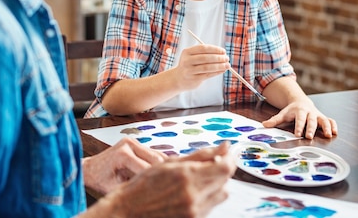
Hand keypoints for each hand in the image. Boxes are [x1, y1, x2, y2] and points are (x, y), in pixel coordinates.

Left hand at [82, 137, 166, 194]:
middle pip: (157, 159)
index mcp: (123, 154)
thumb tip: (150, 195)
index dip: (157, 182)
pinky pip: (153, 154)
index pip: (147, 169)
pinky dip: (160, 164)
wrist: (90, 168)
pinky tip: (165, 176)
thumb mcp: (115, 189)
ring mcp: (133, 142)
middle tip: (171, 187)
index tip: (166, 192)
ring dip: (165, 168)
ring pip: (158, 155)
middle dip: (164, 174)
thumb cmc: (99, 179)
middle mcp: (129, 144)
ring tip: (170, 182)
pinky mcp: (137, 144)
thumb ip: (133, 189)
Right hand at [94, 142, 235, 217]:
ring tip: (198, 178)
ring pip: (221, 194)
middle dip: (222, 169)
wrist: (128, 211)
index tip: (227, 151)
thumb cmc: (143, 185)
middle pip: (225, 181)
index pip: (225, 167)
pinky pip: (211, 206)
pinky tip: (191, 190)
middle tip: (211, 162)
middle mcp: (193, 197)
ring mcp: (194, 212)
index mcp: (187, 177)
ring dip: (216, 184)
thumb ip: (200, 155)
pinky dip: (207, 196)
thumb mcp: (169, 162)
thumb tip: (224, 145)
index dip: (230, 157)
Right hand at [175, 44, 229, 90]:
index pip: (203, 48)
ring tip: (227, 65)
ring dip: (219, 66)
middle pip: (205, 58)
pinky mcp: (193, 79)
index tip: (223, 51)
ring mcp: (189, 71)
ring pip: (207, 67)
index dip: (215, 49)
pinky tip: (222, 70)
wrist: (178, 79)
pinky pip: (207, 75)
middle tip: (227, 58)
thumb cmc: (190, 65)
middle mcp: (187, 61)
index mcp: (187, 52)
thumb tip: (222, 54)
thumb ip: (204, 54)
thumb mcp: (193, 56)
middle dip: (218, 58)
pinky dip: (216, 72)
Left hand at [262, 98, 337, 138]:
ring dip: (326, 127)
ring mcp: (317, 115)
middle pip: (311, 120)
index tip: (297, 134)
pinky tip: (335, 132)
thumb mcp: (282, 114)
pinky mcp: (323, 117)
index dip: (298, 126)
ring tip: (328, 135)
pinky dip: (333, 125)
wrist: (301, 102)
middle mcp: (310, 112)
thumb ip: (274, 120)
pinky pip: (330, 120)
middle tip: (309, 136)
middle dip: (311, 128)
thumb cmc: (291, 111)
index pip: (299, 119)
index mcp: (299, 111)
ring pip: (323, 120)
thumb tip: (264, 125)